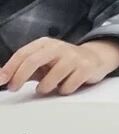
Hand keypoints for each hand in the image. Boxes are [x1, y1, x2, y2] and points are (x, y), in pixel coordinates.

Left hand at [0, 37, 118, 93]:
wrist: (95, 57)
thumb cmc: (63, 61)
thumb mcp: (43, 61)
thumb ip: (23, 68)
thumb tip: (2, 77)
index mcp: (45, 44)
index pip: (23, 54)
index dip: (9, 68)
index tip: (1, 80)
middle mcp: (59, 47)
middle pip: (33, 61)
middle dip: (20, 77)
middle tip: (14, 88)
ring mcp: (74, 57)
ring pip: (51, 78)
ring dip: (44, 88)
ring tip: (46, 88)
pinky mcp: (86, 68)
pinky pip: (68, 86)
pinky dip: (63, 90)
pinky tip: (65, 85)